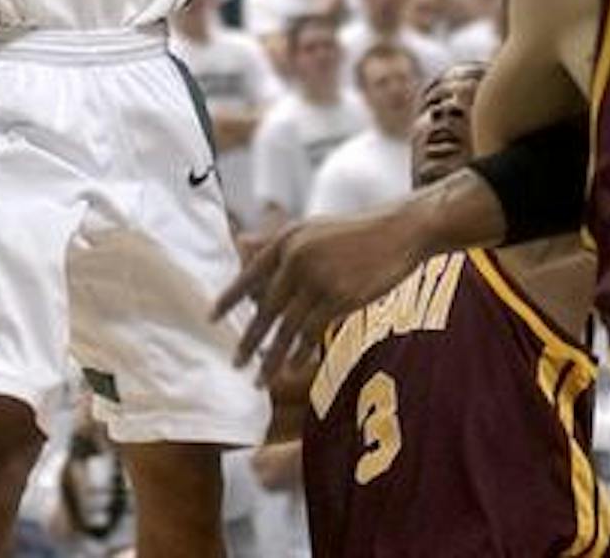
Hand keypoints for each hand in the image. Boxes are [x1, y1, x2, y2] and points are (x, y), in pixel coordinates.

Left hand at [213, 201, 427, 382]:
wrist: (398, 231)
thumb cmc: (355, 233)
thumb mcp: (312, 230)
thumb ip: (279, 243)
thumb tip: (240, 244)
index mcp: (287, 239)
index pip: (250, 274)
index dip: (229, 298)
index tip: (211, 318)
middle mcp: (297, 258)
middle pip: (265, 308)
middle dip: (249, 339)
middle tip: (235, 362)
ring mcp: (318, 278)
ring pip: (287, 327)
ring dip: (272, 357)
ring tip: (260, 379)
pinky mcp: (339, 297)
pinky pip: (311, 332)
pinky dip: (300, 352)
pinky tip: (293, 367)